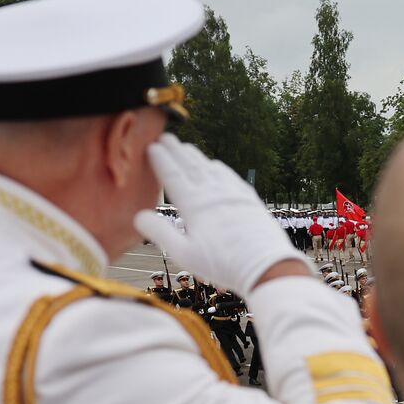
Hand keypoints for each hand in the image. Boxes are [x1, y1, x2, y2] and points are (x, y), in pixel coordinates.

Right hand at [134, 135, 303, 296]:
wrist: (266, 266)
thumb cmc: (222, 264)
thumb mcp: (184, 254)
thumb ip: (159, 233)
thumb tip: (138, 216)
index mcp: (193, 204)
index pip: (172, 174)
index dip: (160, 159)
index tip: (151, 146)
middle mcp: (213, 192)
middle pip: (190, 164)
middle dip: (176, 149)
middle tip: (165, 137)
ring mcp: (232, 193)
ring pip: (210, 167)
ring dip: (195, 156)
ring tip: (185, 147)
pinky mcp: (249, 199)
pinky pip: (229, 175)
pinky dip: (217, 167)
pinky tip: (215, 166)